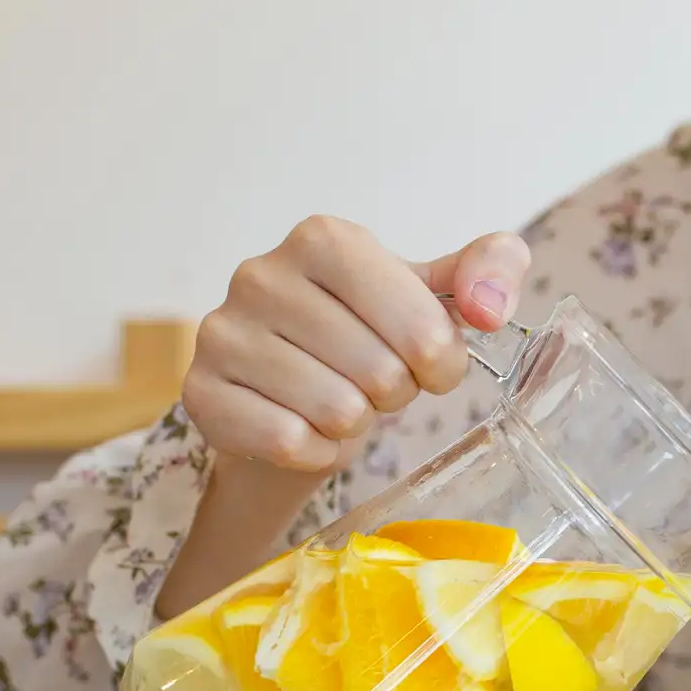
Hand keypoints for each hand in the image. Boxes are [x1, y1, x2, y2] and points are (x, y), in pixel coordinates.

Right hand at [183, 216, 530, 474]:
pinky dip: (316, 450)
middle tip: (377, 382)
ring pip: (335, 411)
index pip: (421, 322)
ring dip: (356, 423)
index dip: (441, 360)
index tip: (430, 362)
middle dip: (396, 392)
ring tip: (342, 400)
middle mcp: (261, 275)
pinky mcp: (201, 392)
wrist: (296, 392)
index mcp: (325, 240)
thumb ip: (490, 272)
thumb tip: (488, 308)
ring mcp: (221, 332)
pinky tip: (308, 427)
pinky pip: (288, 441)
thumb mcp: (437, 296)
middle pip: (380, 372)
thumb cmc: (371, 337)